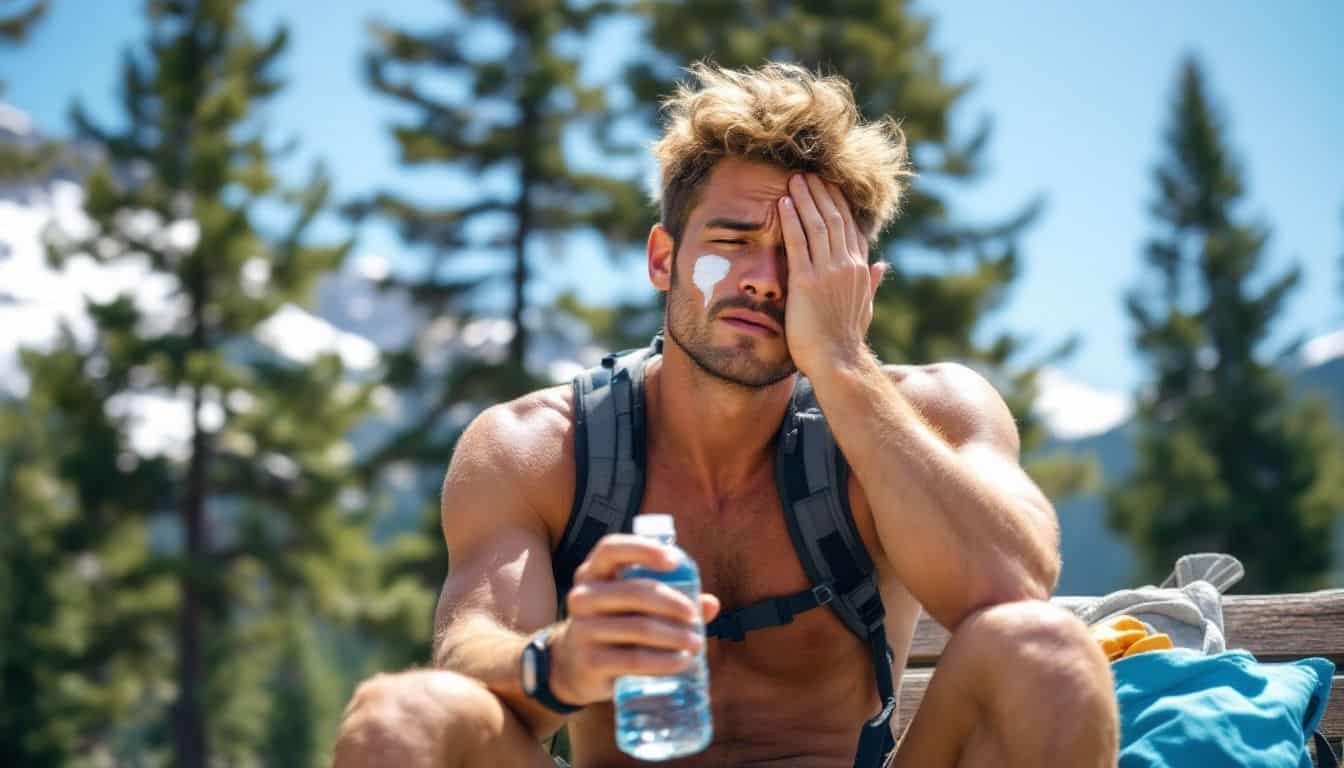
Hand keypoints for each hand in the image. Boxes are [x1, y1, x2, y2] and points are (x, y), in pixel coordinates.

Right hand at [547, 534, 720, 705]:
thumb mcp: (631, 605)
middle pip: (634, 591)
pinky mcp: (590, 662)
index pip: (612, 548)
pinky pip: (634, 660)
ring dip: (675, 636)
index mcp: (592, 572)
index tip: (675, 561)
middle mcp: (582, 596)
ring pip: (639, 628)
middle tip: (695, 617)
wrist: (572, 666)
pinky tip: (682, 661)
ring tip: (697, 643)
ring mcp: (582, 630)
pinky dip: (664, 661)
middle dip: (673, 603)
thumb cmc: (614, 624)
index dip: (643, 549)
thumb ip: (670, 598)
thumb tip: (711, 603)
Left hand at [778, 174, 885, 375]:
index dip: (840, 204)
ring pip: (818, 224)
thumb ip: (871, 283)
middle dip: (821, 193)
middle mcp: (848, 265)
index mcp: (860, 270)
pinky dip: (791, 220)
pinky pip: (798, 243)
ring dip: (805, 198)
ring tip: (794, 179)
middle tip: (807, 173)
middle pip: (835, 218)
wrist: (838, 362)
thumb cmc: (846, 340)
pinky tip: (783, 203)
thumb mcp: (865, 308)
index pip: (852, 228)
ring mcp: (829, 271)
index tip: (829, 186)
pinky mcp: (807, 281)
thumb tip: (883, 264)